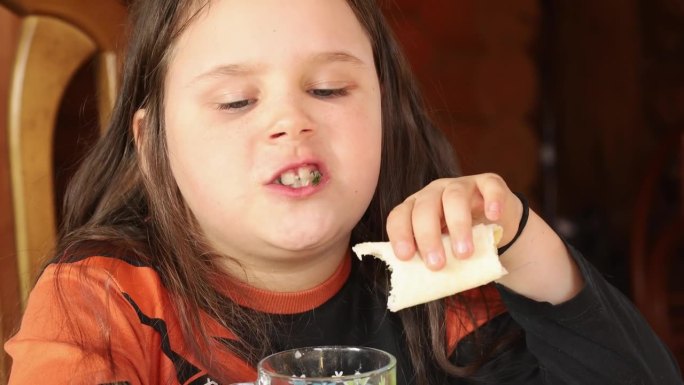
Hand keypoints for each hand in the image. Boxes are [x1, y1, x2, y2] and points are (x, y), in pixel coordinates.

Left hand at [386, 173, 521, 270]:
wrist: (496, 225)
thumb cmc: (460, 240)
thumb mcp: (443, 250)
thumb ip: (433, 260)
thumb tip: (422, 287)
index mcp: (416, 208)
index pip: (400, 215)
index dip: (400, 234)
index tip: (405, 257)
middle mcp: (434, 193)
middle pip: (425, 207)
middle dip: (428, 236)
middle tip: (436, 265)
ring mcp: (461, 185)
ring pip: (454, 196)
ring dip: (458, 225)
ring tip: (464, 254)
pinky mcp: (488, 183)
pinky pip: (490, 186)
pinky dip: (492, 200)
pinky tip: (493, 216)